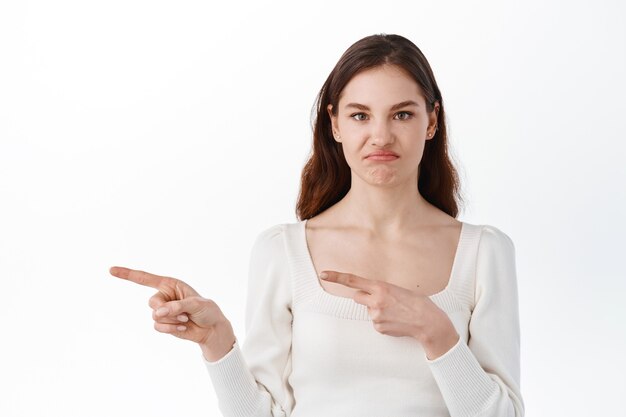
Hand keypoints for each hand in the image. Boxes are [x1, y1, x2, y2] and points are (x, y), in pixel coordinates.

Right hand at [109, 266, 235, 360]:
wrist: (211, 329)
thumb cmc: (207, 310)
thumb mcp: (197, 304)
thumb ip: (177, 306)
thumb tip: (158, 313)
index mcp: (170, 284)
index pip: (145, 278)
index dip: (128, 274)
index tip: (111, 270)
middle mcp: (164, 296)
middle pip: (152, 302)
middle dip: (167, 309)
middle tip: (184, 312)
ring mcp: (162, 311)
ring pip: (155, 317)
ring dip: (172, 321)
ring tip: (186, 319)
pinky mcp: (163, 324)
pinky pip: (158, 327)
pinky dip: (171, 329)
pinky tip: (183, 328)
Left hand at [320, 270, 458, 359]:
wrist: (427, 322)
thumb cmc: (417, 303)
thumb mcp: (398, 289)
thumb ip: (381, 290)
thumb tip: (371, 294)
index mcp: (381, 287)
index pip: (353, 281)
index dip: (336, 277)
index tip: (324, 274)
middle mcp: (375, 301)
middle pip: (358, 297)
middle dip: (366, 297)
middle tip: (383, 299)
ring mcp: (375, 316)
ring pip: (368, 310)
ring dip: (377, 310)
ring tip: (395, 311)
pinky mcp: (378, 328)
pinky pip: (375, 322)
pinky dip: (383, 320)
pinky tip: (395, 320)